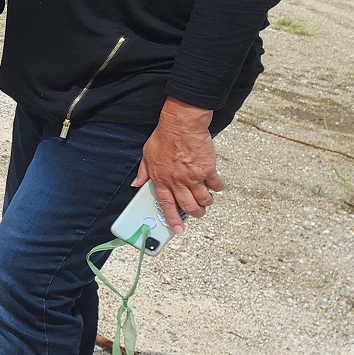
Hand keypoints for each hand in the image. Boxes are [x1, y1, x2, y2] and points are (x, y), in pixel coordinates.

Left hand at [134, 98, 223, 233]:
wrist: (181, 125)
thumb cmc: (164, 137)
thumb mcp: (146, 154)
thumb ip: (143, 172)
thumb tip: (136, 183)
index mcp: (161, 179)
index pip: (165, 204)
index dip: (172, 219)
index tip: (177, 229)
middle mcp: (177, 181)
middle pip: (188, 206)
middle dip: (195, 213)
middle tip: (198, 213)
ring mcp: (193, 177)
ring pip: (204, 200)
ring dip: (207, 203)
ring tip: (207, 200)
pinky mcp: (207, 170)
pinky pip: (216, 185)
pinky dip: (217, 188)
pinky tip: (216, 185)